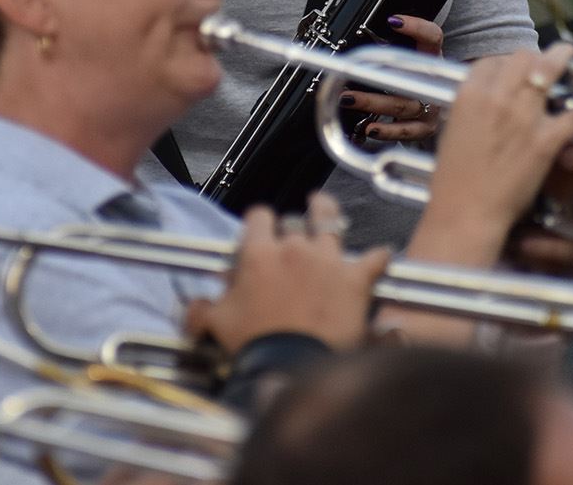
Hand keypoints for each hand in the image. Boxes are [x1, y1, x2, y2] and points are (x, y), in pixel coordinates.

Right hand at [183, 193, 385, 353]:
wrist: (292, 365)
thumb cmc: (254, 345)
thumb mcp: (218, 326)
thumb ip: (200, 311)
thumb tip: (192, 308)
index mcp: (260, 253)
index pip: (258, 216)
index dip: (258, 221)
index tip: (259, 229)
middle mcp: (295, 247)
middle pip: (293, 221)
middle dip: (290, 228)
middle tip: (290, 239)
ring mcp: (328, 260)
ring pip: (331, 221)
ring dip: (327, 213)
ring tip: (324, 206)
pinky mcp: (356, 279)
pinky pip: (374, 258)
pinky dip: (378, 258)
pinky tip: (381, 256)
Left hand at [345, 15, 447, 141]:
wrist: (441, 110)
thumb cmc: (418, 82)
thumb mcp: (413, 62)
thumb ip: (395, 53)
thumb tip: (362, 49)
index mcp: (433, 59)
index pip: (432, 37)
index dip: (417, 27)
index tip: (393, 21)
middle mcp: (435, 82)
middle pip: (410, 75)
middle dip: (380, 74)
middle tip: (353, 70)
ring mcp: (432, 106)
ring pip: (402, 105)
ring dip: (372, 102)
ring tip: (348, 99)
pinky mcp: (425, 128)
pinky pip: (406, 131)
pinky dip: (387, 131)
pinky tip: (370, 129)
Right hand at [410, 45, 572, 266]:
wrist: (465, 211)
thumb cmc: (453, 179)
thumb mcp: (450, 132)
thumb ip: (468, 111)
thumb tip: (481, 100)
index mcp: (470, 95)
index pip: (491, 61)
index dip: (504, 64)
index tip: (512, 71)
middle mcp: (498, 98)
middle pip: (521, 58)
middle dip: (532, 58)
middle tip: (540, 65)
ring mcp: (524, 117)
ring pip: (548, 70)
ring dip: (562, 58)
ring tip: (570, 53)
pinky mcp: (546, 140)